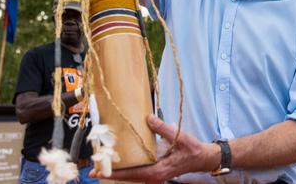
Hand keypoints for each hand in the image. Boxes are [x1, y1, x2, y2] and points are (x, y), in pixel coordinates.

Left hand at [90, 115, 218, 181]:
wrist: (202, 158)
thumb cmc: (191, 150)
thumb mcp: (178, 136)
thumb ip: (162, 128)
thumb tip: (148, 118)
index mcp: (157, 171)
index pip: (131, 174)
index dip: (114, 173)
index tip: (99, 172)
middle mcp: (153, 176)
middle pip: (127, 176)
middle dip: (111, 172)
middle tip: (93, 168)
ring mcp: (153, 174)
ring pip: (131, 175)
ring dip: (117, 170)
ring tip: (101, 164)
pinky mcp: (154, 170)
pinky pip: (137, 171)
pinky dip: (126, 167)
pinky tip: (118, 161)